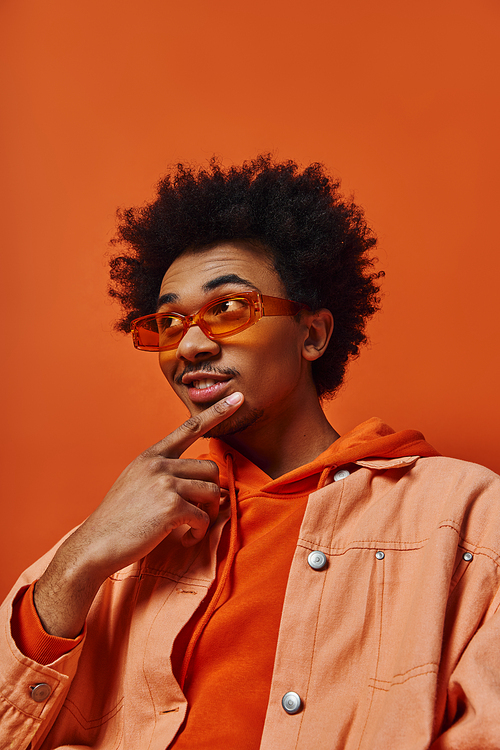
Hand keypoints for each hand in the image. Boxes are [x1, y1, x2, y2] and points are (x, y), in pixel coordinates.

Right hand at [33, 392, 242, 636]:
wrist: (96, 544)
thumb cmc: (120, 518)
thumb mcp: (136, 482)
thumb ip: (163, 473)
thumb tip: (199, 479)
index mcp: (152, 456)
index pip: (189, 428)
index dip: (216, 412)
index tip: (237, 398)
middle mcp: (159, 464)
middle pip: (211, 468)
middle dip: (212, 493)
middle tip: (200, 512)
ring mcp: (165, 484)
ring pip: (213, 491)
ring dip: (209, 513)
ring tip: (192, 526)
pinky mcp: (171, 507)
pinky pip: (204, 517)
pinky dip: (199, 531)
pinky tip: (185, 538)